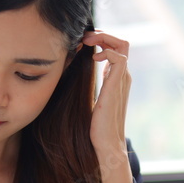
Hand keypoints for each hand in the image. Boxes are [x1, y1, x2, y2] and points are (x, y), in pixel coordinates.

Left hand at [84, 30, 132, 182]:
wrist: (104, 147)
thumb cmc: (91, 129)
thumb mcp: (83, 102)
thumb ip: (80, 87)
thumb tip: (60, 76)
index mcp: (115, 81)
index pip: (115, 49)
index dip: (100, 40)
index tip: (81, 42)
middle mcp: (121, 78)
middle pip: (122, 43)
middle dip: (103, 34)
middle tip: (84, 37)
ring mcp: (122, 81)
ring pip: (123, 45)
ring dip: (104, 37)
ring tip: (86, 41)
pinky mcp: (117, 85)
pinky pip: (119, 56)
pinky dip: (106, 49)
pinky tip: (91, 56)